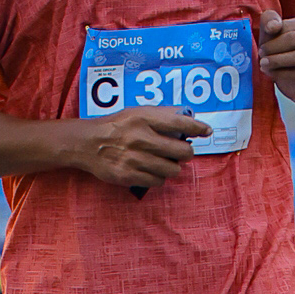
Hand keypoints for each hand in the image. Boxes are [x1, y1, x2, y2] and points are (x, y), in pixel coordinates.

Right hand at [71, 106, 209, 189]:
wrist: (88, 144)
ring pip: (172, 170)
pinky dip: (159, 177)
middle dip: (186, 153)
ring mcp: (135, 159)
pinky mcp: (129, 175)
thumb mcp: (137, 112)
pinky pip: (157, 181)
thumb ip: (160, 115)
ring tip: (165, 162)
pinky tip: (152, 170)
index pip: (179, 122)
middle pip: (181, 152)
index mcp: (143, 119)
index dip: (197, 128)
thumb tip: (186, 117)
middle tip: (182, 152)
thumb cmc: (117, 126)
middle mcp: (141, 139)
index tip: (206, 131)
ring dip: (172, 167)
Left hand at [258, 13, 294, 101]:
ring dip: (278, 61)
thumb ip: (269, 22)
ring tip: (263, 65)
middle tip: (261, 55)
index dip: (272, 36)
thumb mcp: (272, 35)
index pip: (289, 26)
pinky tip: (273, 74)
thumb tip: (273, 26)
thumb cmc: (282, 52)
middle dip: (275, 48)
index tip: (261, 47)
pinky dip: (284, 74)